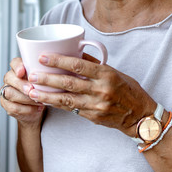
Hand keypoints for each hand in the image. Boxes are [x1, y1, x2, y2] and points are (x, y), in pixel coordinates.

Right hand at [1, 57, 45, 126]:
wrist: (37, 109)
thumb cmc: (42, 91)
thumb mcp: (45, 81)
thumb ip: (45, 74)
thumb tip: (55, 69)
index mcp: (19, 69)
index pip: (14, 63)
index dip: (17, 66)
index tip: (22, 71)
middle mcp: (10, 79)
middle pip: (9, 78)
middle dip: (21, 84)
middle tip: (31, 89)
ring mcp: (6, 92)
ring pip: (10, 93)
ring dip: (25, 98)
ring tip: (38, 101)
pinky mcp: (7, 105)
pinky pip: (13, 107)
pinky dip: (26, 109)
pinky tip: (36, 109)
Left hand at [25, 53, 154, 136]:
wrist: (140, 116)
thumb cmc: (128, 90)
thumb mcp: (115, 72)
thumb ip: (94, 64)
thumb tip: (75, 53)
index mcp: (106, 75)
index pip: (79, 65)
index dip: (59, 61)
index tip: (43, 57)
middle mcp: (101, 90)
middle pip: (69, 83)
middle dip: (47, 78)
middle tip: (31, 74)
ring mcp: (96, 106)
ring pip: (66, 100)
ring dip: (46, 95)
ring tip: (31, 91)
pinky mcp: (93, 117)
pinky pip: (71, 109)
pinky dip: (57, 105)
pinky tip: (45, 101)